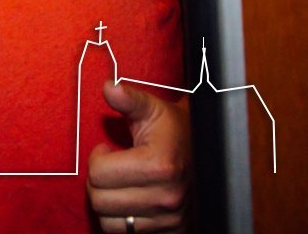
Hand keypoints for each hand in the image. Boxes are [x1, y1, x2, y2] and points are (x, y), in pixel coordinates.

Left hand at [88, 82, 189, 232]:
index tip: (108, 149)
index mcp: (160, 165)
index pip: (98, 174)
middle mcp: (167, 197)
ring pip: (110, 223)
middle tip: (112, 167)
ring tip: (120, 183)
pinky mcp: (172, 232)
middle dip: (98, 181)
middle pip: (100, 200)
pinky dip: (122, 220)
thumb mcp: (153, 109)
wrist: (209, 153)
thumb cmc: (176, 130)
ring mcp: (170, 219)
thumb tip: (110, 87)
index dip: (97, 158)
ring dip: (108, 203)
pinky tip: (130, 199)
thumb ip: (129, 99)